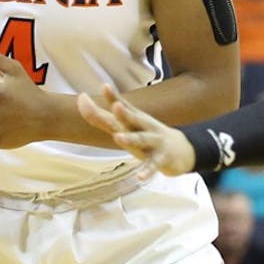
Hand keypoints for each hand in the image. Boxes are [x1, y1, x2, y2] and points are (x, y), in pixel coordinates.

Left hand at [77, 86, 195, 178]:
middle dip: (124, 113)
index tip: (104, 86)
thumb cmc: (147, 135)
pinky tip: (140, 177)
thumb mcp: (127, 126)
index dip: (113, 97)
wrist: (182, 150)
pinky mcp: (161, 159)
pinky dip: (147, 171)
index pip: (123, 106)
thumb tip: (81, 98)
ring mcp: (154, 142)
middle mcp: (144, 127)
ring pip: (142, 139)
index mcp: (135, 119)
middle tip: (116, 105)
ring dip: (131, 138)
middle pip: (133, 119)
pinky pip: (153, 165)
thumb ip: (102, 116)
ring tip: (118, 137)